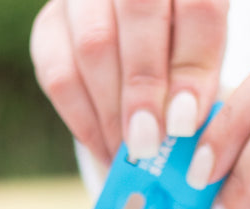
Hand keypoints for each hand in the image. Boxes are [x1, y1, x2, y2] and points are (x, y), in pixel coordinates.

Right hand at [30, 0, 228, 169]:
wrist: (129, 38)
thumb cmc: (180, 51)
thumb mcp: (200, 55)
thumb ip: (196, 81)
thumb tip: (182, 133)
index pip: (197, 8)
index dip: (192, 66)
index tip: (185, 123)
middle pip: (140, 15)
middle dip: (144, 88)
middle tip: (148, 144)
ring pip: (93, 45)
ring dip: (112, 110)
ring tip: (128, 153)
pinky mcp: (49, 25)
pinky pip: (59, 75)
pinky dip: (84, 120)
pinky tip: (105, 149)